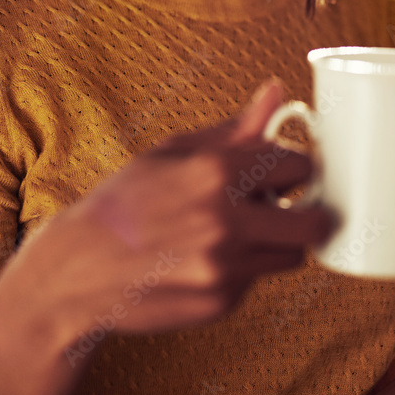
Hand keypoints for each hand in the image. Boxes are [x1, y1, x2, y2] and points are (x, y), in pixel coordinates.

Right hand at [3, 79, 335, 346]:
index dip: (297, 167)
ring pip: (293, 255)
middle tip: (290, 207)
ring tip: (242, 231)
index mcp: (216, 171)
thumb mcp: (173, 151)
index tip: (287, 172)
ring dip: (279, 241)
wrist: (79, 269)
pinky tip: (208, 258)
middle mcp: (227, 220)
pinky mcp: (222, 302)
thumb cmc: (126, 201)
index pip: (299, 165)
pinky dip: (245, 269)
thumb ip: (234, 128)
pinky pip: (258, 282)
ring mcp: (226, 267)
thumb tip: (276, 92)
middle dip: (309, 211)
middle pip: (315, 221)